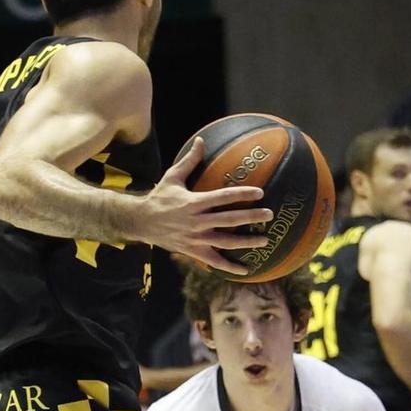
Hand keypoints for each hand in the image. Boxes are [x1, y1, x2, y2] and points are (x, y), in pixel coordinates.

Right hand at [132, 137, 271, 272]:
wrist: (141, 222)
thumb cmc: (160, 197)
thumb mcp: (173, 177)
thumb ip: (190, 160)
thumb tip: (201, 140)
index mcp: (194, 203)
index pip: (223, 197)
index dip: (242, 194)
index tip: (260, 192)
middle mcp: (197, 222)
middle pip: (229, 220)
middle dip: (251, 217)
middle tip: (269, 214)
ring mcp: (196, 238)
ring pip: (225, 242)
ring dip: (246, 242)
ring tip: (264, 240)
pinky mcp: (193, 251)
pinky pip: (214, 261)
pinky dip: (230, 267)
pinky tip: (245, 270)